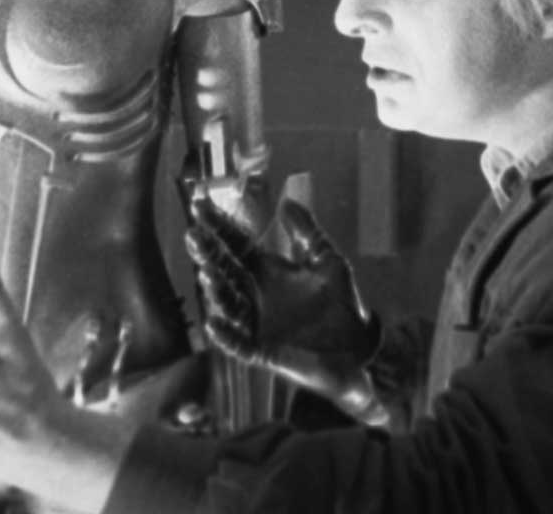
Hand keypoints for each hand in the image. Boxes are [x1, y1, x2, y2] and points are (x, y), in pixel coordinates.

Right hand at [186, 198, 381, 417]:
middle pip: (224, 270)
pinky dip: (226, 335)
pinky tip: (214, 324)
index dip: (218, 225)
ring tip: (208, 274)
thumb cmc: (341, 302)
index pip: (236, 244)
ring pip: (227, 304)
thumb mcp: (327, 260)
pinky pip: (238, 344)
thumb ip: (307, 232)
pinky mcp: (262, 350)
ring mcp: (256, 322)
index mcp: (267, 269)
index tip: (200, 206)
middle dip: (208, 253)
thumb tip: (287, 202)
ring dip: (216, 290)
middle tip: (195, 235)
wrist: (357, 345)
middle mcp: (255, 293)